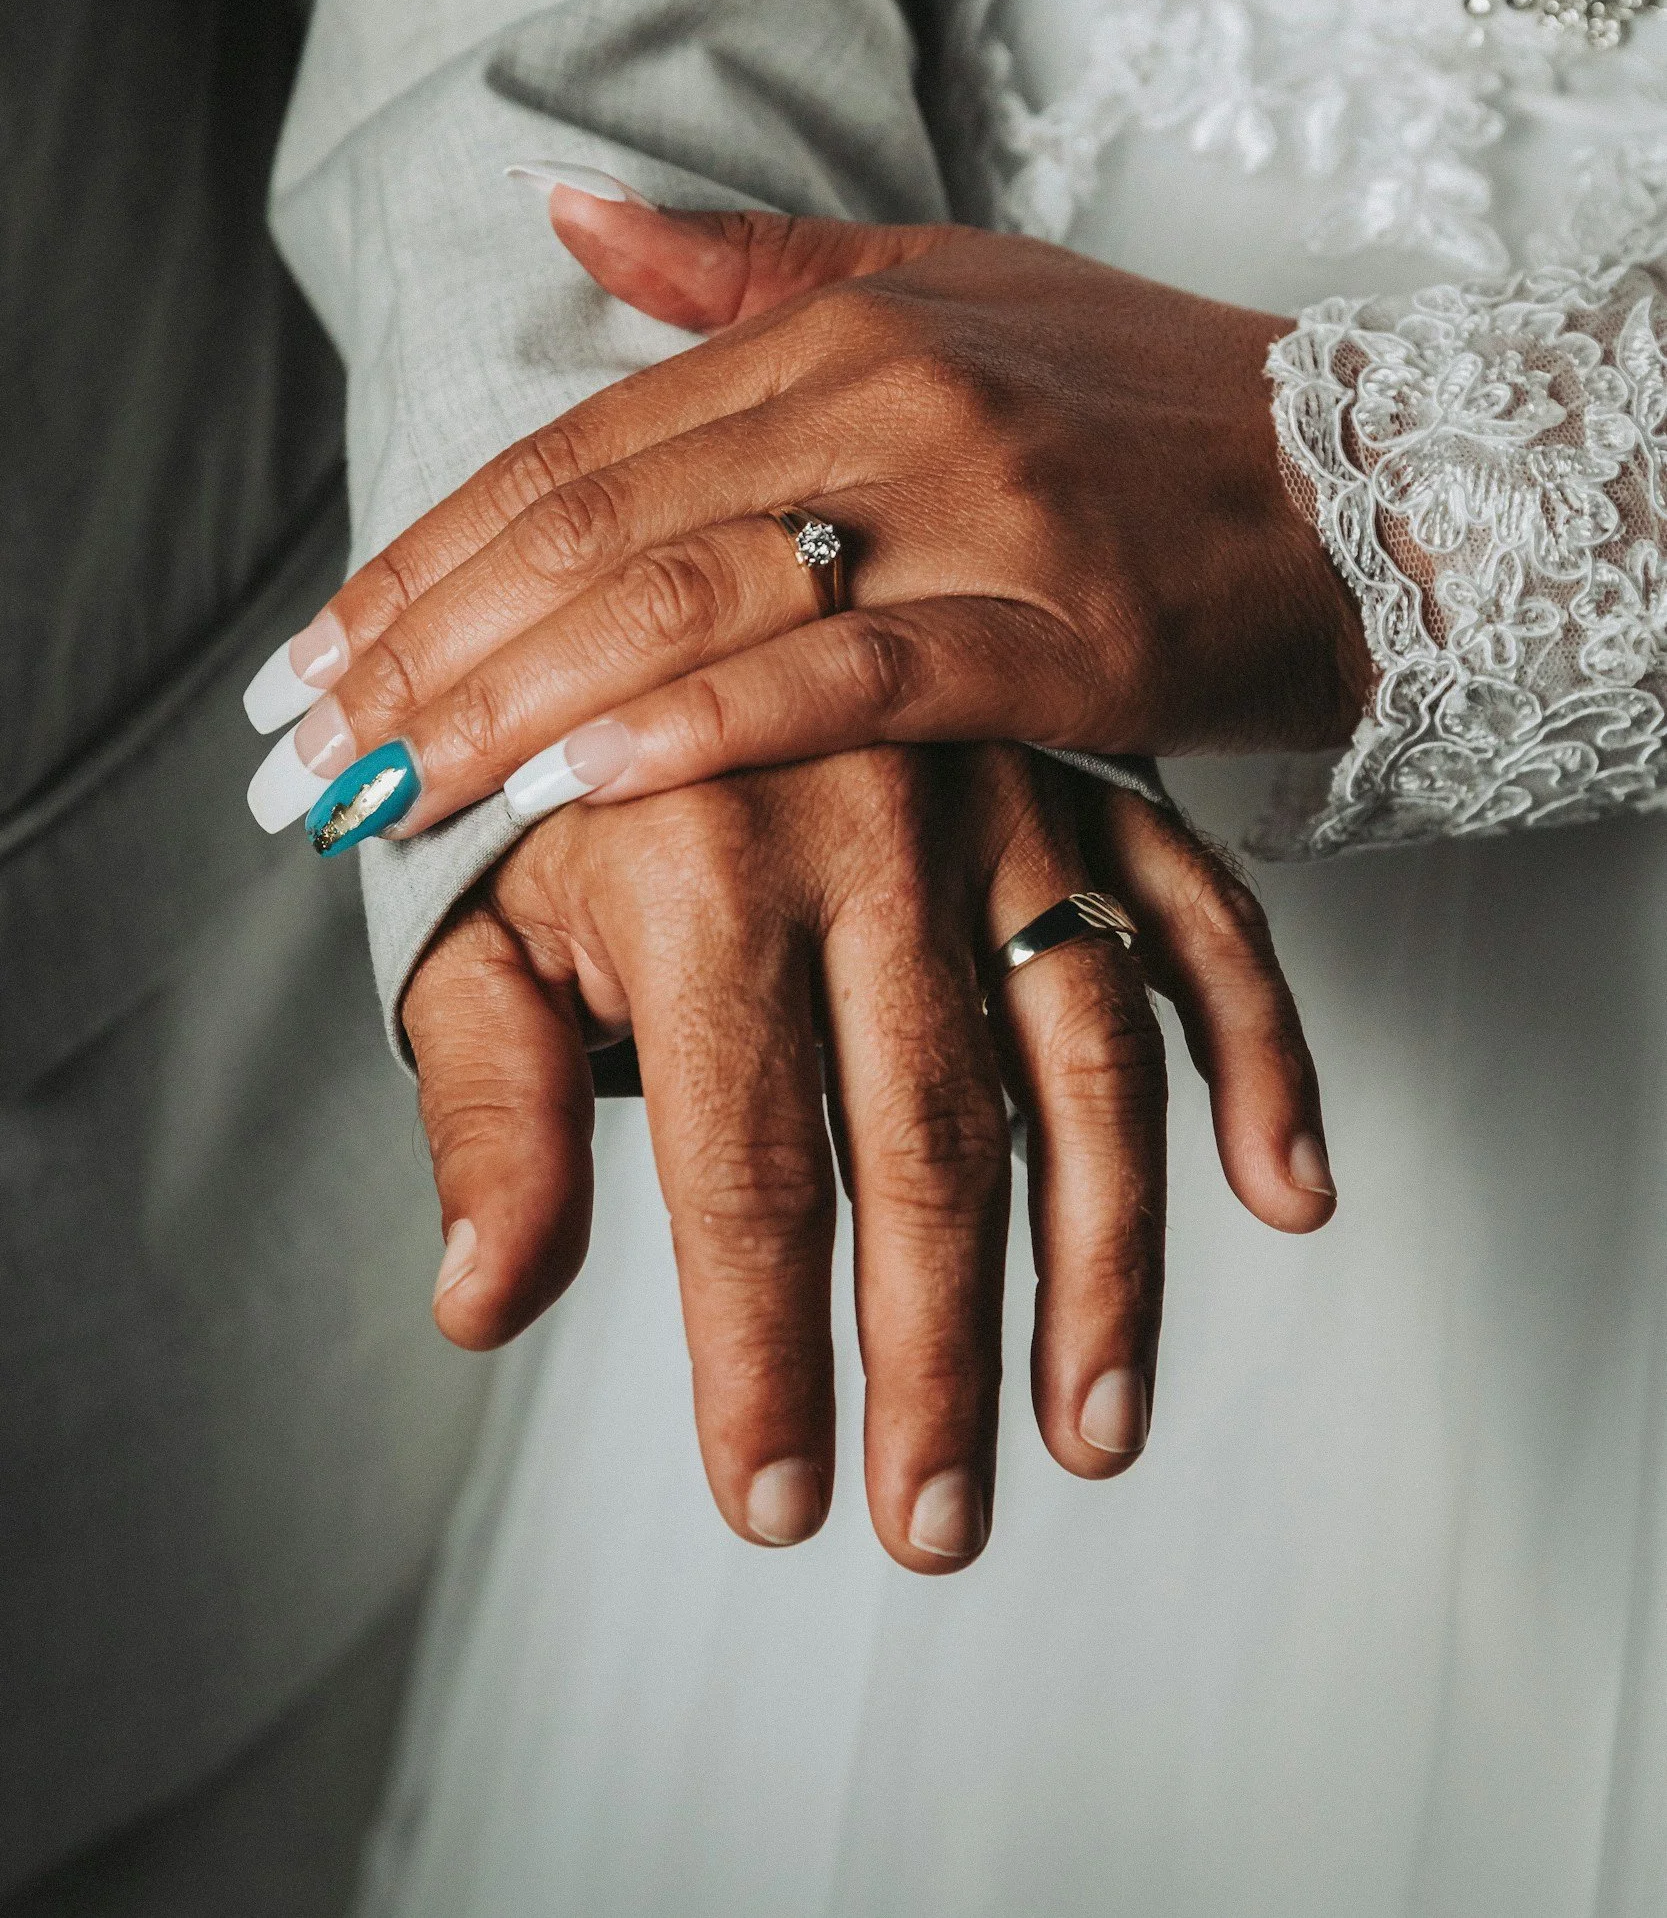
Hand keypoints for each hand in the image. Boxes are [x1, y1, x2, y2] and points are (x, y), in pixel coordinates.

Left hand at [242, 191, 1370, 848]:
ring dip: (510, 708)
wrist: (1369, 485)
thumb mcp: (945, 288)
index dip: (421, 558)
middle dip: (423, 656)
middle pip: (594, 535)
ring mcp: (977, 515)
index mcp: (839, 327)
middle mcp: (889, 402)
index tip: (309, 660)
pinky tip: (577, 788)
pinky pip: (851, 685)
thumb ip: (742, 272)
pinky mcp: (1058, 634)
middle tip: (297, 763)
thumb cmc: (1140, 403)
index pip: (573, 452)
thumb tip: (560, 216)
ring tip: (382, 796)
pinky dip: (701, 734)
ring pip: (690, 606)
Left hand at [401, 741, 1334, 1569]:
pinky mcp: (1090, 780)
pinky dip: (1262, 1056)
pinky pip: (1204, 920)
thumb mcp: (475, 933)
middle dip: (936, 1358)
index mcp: (698, 862)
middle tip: (937, 1523)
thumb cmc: (554, 791)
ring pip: (1087, 1057)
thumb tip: (484, 1306)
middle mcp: (873, 823)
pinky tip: (1287, 1194)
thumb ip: (490, 1116)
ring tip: (1093, 1427)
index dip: (764, 1356)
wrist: (658, 589)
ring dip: (1107, 1262)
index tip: (778, 1504)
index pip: (746, 1165)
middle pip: (930, 1140)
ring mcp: (1004, 796)